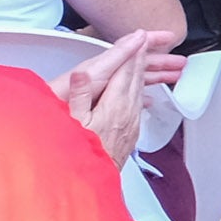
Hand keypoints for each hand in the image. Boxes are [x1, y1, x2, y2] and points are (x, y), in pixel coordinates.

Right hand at [60, 30, 159, 168]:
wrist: (91, 182)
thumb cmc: (79, 154)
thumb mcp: (73, 123)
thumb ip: (79, 97)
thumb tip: (81, 73)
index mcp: (114, 106)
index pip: (126, 72)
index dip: (132, 53)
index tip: (140, 37)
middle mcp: (128, 113)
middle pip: (137, 79)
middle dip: (142, 59)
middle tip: (148, 42)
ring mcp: (132, 124)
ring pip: (140, 92)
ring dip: (144, 75)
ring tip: (146, 62)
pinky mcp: (131, 133)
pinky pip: (139, 106)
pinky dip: (140, 93)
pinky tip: (139, 93)